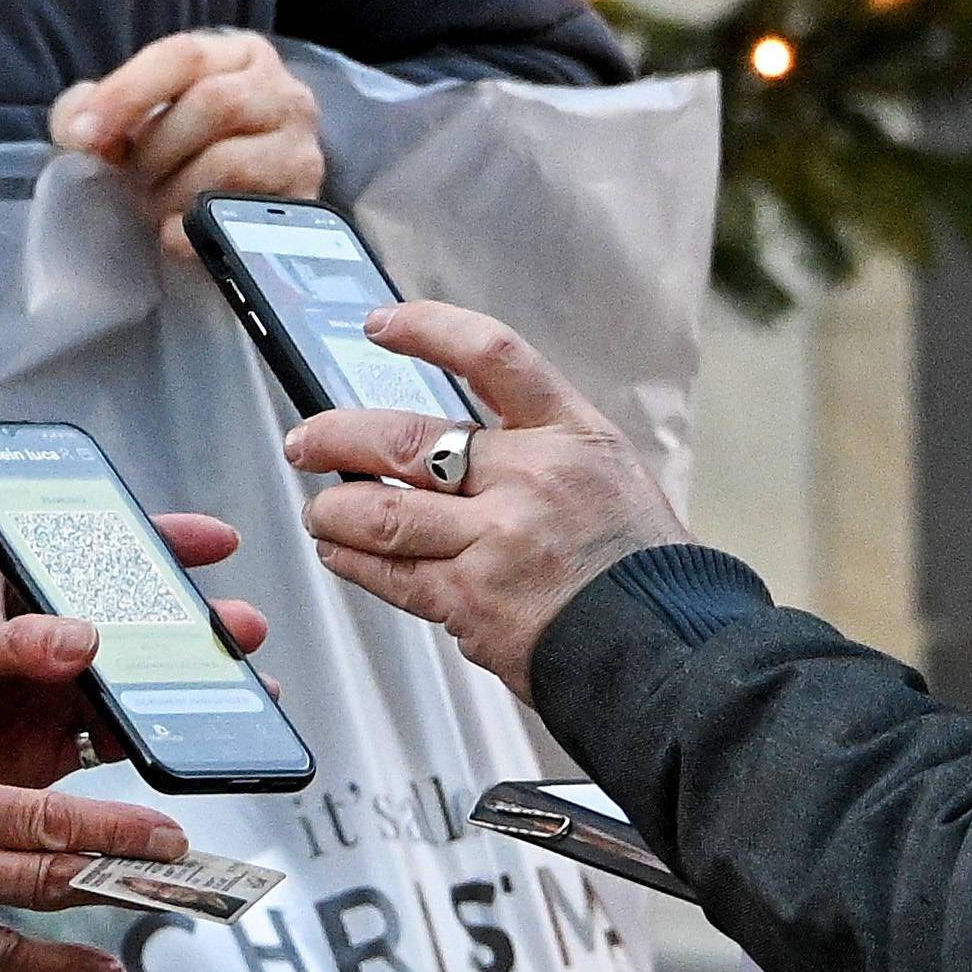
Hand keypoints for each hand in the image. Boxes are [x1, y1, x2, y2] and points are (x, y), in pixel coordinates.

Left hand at [0, 514, 270, 782]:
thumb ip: (8, 642)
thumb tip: (79, 637)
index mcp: (23, 594)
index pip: (100, 552)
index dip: (161, 541)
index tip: (214, 540)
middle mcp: (48, 643)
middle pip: (138, 626)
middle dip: (196, 623)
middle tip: (241, 628)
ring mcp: (53, 699)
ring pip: (139, 687)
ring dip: (188, 688)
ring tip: (240, 694)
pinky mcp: (49, 754)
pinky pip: (116, 748)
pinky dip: (153, 748)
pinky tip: (183, 749)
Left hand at [50, 30, 320, 252]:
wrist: (248, 202)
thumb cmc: (183, 148)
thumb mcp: (140, 112)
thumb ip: (95, 108)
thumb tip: (79, 132)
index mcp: (240, 55)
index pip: (184, 56)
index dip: (128, 93)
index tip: (83, 136)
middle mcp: (285, 94)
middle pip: (215, 105)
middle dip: (157, 148)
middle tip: (131, 178)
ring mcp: (302, 152)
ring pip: (232, 164)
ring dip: (175, 191)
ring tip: (154, 205)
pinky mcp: (306, 208)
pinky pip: (242, 221)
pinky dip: (194, 231)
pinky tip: (173, 234)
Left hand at [289, 303, 682, 701]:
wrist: (665, 647)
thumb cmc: (638, 566)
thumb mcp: (605, 473)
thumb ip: (534, 449)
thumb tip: (446, 442)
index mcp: (569, 432)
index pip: (490, 354)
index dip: (426, 329)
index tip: (380, 324)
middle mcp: (530, 478)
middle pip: (406, 439)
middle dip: (337, 436)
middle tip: (306, 439)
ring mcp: (498, 540)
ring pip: (382, 514)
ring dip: (333, 511)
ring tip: (319, 512)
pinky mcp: (473, 601)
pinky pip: (391, 576)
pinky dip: (353, 564)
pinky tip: (340, 556)